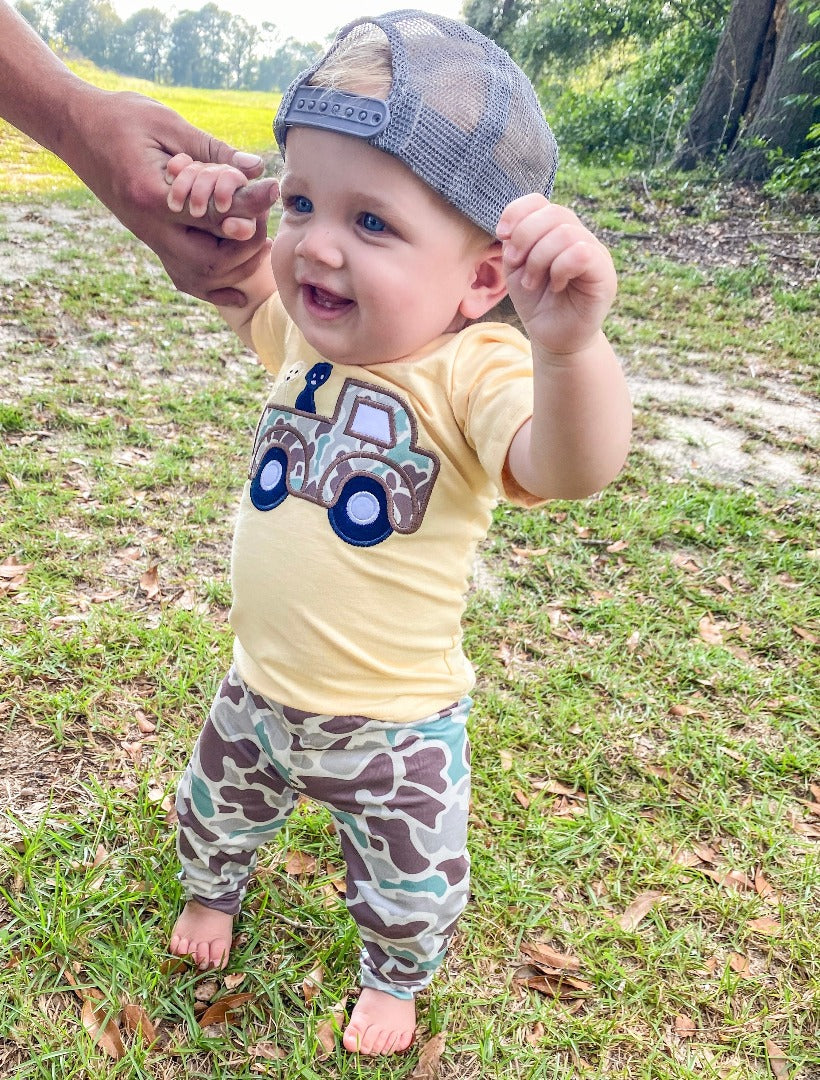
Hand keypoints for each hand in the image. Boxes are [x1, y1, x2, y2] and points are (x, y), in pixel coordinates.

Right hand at [66, 89, 278, 304]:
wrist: (74, 128)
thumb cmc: (120, 117)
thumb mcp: (168, 124)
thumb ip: (212, 151)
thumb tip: (256, 169)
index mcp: (150, 194)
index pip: (212, 213)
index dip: (249, 204)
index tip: (273, 190)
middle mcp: (148, 226)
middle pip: (209, 260)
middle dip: (245, 244)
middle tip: (263, 217)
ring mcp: (148, 238)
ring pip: (198, 278)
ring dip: (235, 266)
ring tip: (258, 239)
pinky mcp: (150, 241)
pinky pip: (183, 279)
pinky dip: (213, 288)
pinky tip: (238, 291)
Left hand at [497, 194, 616, 357]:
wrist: (554, 338)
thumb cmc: (537, 302)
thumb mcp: (516, 268)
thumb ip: (515, 241)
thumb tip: (513, 226)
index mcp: (555, 229)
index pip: (539, 200)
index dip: (517, 212)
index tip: (502, 235)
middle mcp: (578, 235)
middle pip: (551, 212)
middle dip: (525, 238)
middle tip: (516, 265)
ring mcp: (595, 251)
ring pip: (565, 232)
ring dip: (539, 259)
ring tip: (532, 282)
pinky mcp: (604, 273)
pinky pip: (582, 253)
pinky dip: (560, 268)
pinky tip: (556, 285)